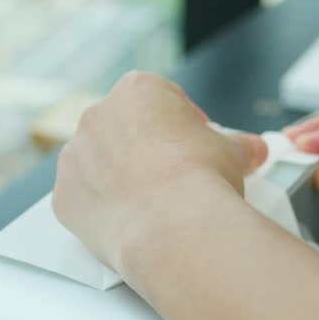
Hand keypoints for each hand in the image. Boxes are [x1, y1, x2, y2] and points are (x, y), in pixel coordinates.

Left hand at [53, 71, 267, 280]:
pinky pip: (84, 200)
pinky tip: (131, 225)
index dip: (184, 124)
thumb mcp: (233, 153)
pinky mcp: (64, 198)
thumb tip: (254, 150)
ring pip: (97, 165)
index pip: (162, 99)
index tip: (197, 145)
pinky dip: (103, 211)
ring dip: (119, 179)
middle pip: (124, 130)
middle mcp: (98, 116)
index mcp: (138, 90)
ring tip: (152, 207)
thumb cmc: (202, 180)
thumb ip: (239, 146)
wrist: (175, 228)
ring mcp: (74, 157)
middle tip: (174, 179)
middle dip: (147, 151)